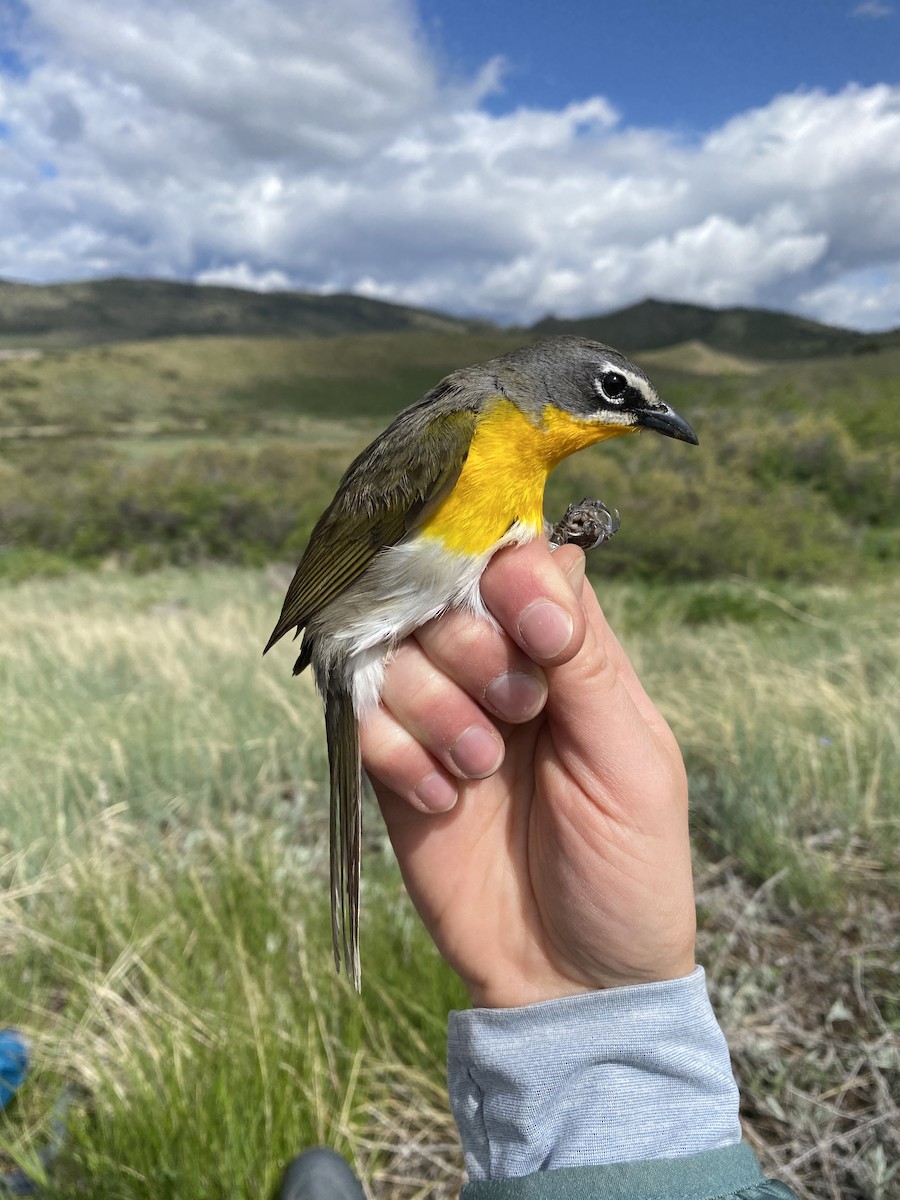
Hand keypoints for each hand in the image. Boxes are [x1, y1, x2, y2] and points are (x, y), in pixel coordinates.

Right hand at [359, 540, 696, 1007]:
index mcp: (571, 656)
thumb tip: (547, 557)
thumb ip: (586, 660)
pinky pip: (361, 718)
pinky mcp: (395, 765)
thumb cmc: (627, 869)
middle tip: (517, 713)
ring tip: (479, 770)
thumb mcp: (632, 763)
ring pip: (396, 650)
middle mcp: (501, 670)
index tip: (531, 631)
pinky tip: (441, 801)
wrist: (571, 983)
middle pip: (447, 596)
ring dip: (435, 705)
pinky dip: (396, 753)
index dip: (511, 577)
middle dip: (475, 649)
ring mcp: (443, 715)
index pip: (522, 565)